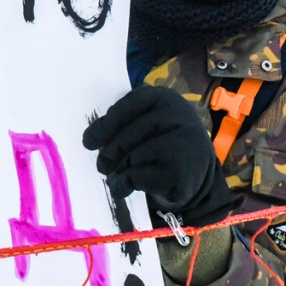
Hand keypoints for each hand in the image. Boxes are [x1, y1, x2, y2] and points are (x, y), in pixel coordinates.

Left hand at [82, 85, 232, 226]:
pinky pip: (137, 176)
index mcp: (164, 97)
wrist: (196, 171)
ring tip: (117, 176)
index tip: (89, 141)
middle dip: (108, 153)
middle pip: (126, 136)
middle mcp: (177, 116)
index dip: (105, 125)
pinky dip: (124, 185)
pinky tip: (125, 187)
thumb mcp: (146, 122)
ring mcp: (182, 144)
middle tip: (102, 165)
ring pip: (131, 157)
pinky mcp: (179, 172)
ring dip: (117, 171)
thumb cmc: (162, 142)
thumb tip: (91, 138)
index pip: (127, 107)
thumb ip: (122, 122)